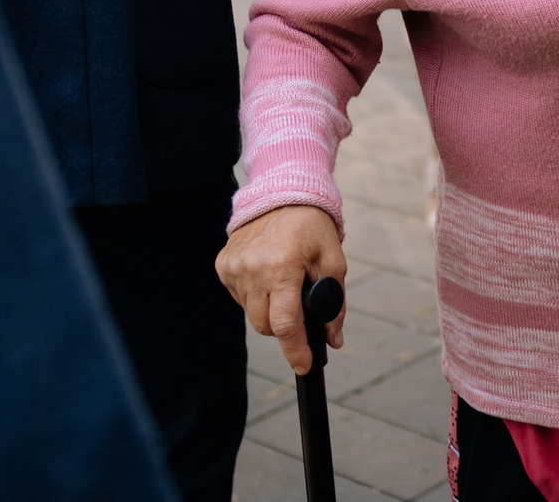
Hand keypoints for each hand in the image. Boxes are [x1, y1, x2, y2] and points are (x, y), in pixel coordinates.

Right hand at [217, 204, 346, 372]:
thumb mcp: (333, 261)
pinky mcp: (223, 264)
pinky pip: (240, 297)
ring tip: (283, 281)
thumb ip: (335, 304)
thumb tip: (333, 341)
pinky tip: (266, 274)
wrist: (282, 192)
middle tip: (298, 309)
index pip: (286, 324)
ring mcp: (234, 266)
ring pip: (252, 313)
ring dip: (269, 309)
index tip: (304, 366)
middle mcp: (253, 267)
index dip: (296, 350)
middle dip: (284, 328)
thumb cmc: (312, 228)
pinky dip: (255, 295)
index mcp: (282, 266)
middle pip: (265, 326)